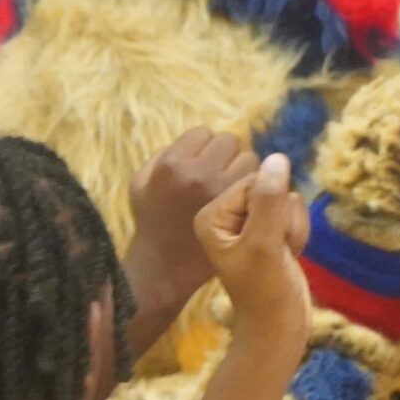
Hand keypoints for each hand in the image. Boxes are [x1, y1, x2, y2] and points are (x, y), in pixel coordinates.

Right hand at [126, 129, 260, 317]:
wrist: (166, 266)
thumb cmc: (152, 222)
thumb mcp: (140, 184)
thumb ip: (161, 155)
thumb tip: (195, 141)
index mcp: (173, 164)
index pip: (203, 133)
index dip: (201, 149)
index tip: (198, 167)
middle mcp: (201, 173)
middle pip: (229, 141)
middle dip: (224, 156)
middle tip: (216, 176)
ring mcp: (226, 190)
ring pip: (249, 158)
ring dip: (241, 169)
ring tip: (228, 188)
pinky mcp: (244, 207)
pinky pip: (259, 180)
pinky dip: (253, 186)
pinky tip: (240, 201)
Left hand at [194, 152, 309, 347]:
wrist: (278, 327)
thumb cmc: (265, 291)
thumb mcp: (264, 243)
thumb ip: (269, 200)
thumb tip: (276, 157)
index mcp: (211, 215)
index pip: (253, 181)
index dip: (271, 206)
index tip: (265, 238)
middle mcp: (226, 215)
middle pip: (270, 187)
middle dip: (283, 216)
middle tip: (274, 249)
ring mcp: (247, 223)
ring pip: (285, 199)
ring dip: (292, 226)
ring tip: (281, 254)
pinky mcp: (266, 231)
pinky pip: (292, 212)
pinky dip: (297, 233)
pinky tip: (288, 254)